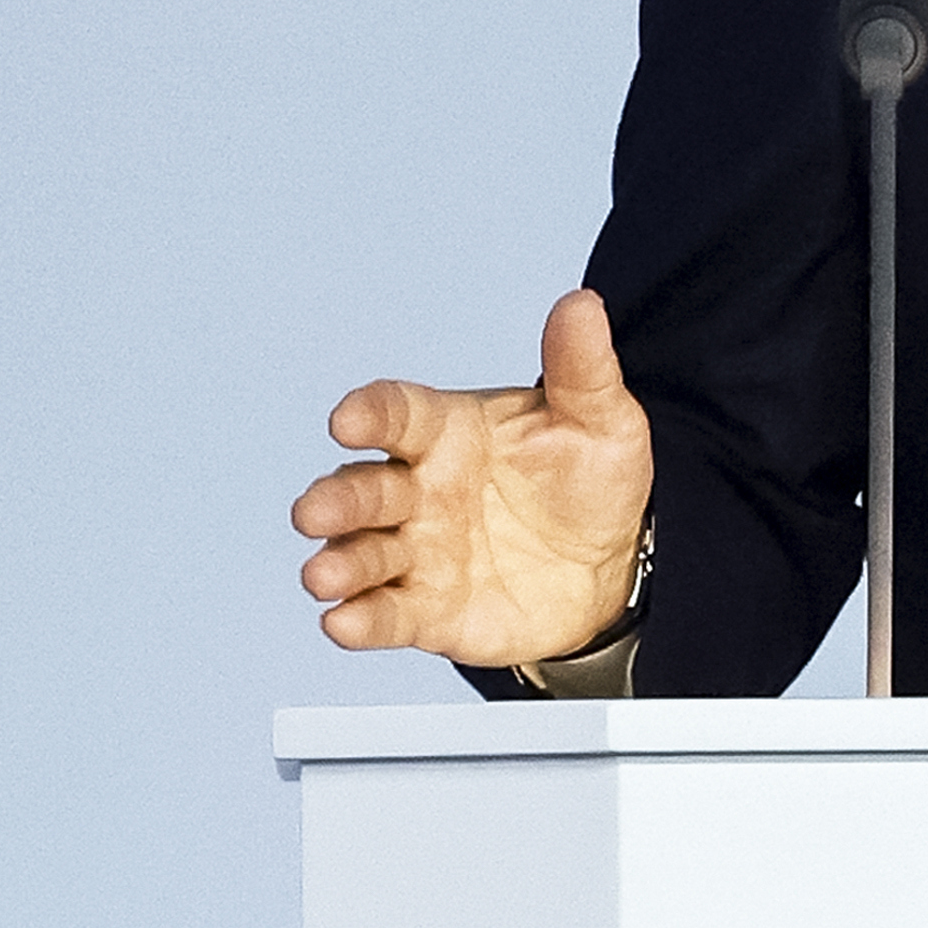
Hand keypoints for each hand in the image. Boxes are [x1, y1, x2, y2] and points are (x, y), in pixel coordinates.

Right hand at [292, 288, 654, 664]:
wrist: (614, 562)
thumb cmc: (592, 477)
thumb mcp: (600, 419)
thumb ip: (581, 368)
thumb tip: (581, 304)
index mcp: (448, 432)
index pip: (396, 413)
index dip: (369, 413)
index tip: (347, 419)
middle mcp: (419, 490)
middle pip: (363, 490)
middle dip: (335, 501)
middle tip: (312, 513)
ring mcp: (418, 552)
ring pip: (362, 554)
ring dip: (339, 564)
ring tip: (322, 576)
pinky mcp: (427, 610)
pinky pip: (387, 615)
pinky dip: (361, 620)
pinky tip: (342, 623)